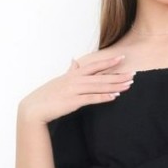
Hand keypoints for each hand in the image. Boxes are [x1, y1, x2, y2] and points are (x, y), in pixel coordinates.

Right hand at [19, 54, 135, 124]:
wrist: (34, 108)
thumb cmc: (47, 96)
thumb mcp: (60, 81)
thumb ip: (70, 71)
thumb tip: (73, 61)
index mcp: (73, 75)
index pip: (94, 66)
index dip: (109, 61)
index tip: (122, 58)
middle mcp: (75, 80)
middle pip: (101, 76)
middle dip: (118, 75)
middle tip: (133, 74)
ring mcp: (74, 90)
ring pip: (99, 86)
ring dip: (115, 86)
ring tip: (128, 85)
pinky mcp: (73, 101)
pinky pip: (91, 99)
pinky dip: (104, 97)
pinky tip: (114, 97)